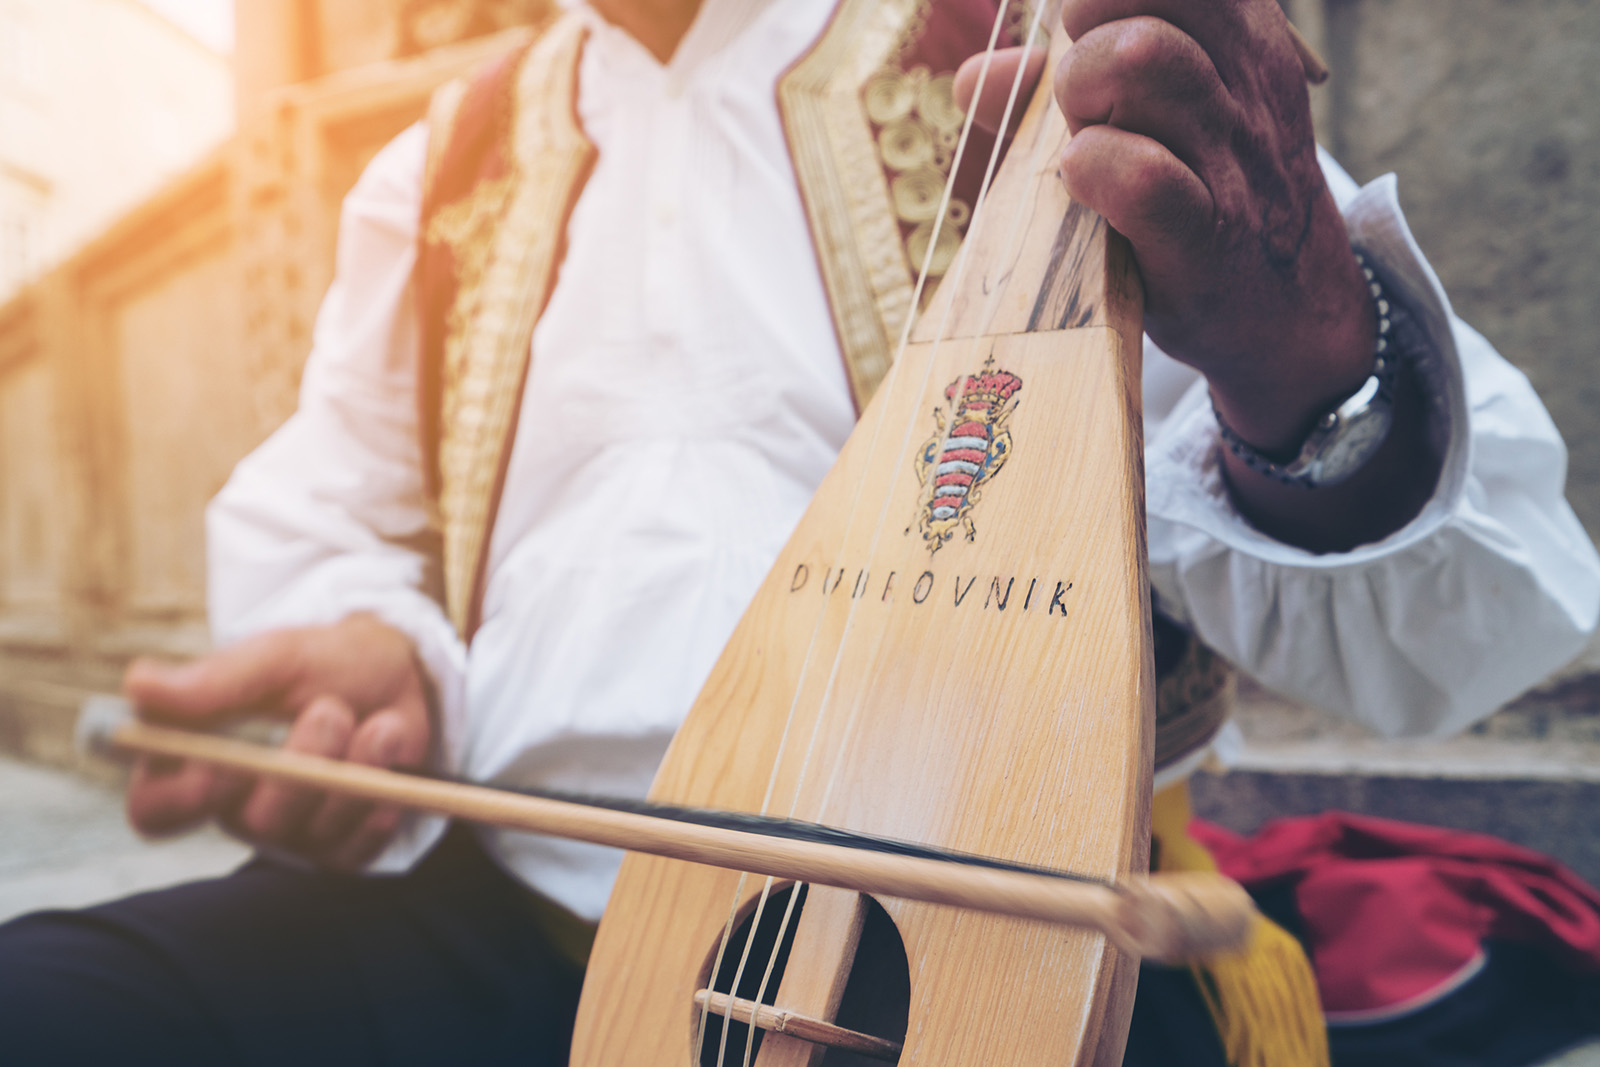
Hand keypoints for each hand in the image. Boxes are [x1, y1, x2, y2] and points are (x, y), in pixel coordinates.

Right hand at [124, 614, 431, 869]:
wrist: (400, 675)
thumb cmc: (323, 663)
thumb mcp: (276, 658)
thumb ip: (215, 679)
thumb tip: (138, 683)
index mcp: (195, 762)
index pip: (157, 808)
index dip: (183, 798)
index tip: (222, 764)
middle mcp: (237, 806)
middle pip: (251, 822)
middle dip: (298, 766)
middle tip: (331, 709)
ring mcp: (290, 833)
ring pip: (311, 832)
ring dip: (353, 771)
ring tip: (382, 722)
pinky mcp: (339, 848)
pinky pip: (356, 849)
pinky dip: (381, 802)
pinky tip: (393, 756)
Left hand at [957, 1, 1370, 449]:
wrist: (1290, 306)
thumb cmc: (1204, 196)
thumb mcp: (1157, 121)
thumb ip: (1064, 86)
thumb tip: (976, 77)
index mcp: (1237, 32)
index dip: (1094, 0)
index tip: (1082, 38)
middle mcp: (1240, 78)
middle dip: (1082, 37)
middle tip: (1082, 101)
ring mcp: (1228, 155)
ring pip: (1139, 58)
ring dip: (1080, 99)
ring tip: (1085, 141)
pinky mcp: (1206, 234)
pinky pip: (1140, 174)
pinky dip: (1092, 170)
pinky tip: (1085, 184)